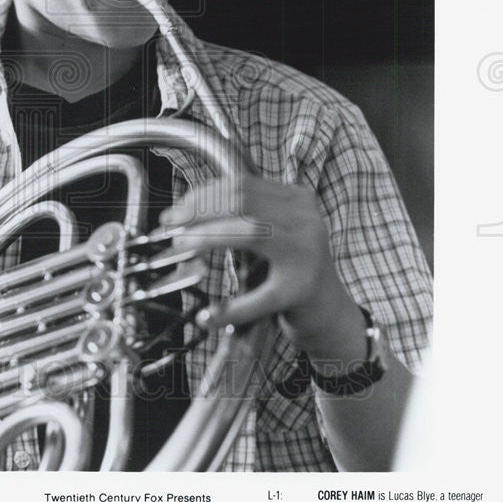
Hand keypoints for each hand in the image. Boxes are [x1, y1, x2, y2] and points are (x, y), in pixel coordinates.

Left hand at [161, 175, 363, 359]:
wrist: (331, 313)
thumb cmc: (291, 271)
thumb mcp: (273, 234)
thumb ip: (244, 217)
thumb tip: (187, 209)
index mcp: (296, 201)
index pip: (242, 185)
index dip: (202, 194)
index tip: (175, 210)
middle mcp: (306, 220)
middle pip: (242, 202)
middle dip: (198, 211)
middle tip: (171, 228)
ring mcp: (307, 254)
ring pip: (249, 232)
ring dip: (207, 239)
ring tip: (181, 250)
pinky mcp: (302, 291)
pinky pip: (258, 297)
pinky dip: (229, 308)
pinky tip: (208, 316)